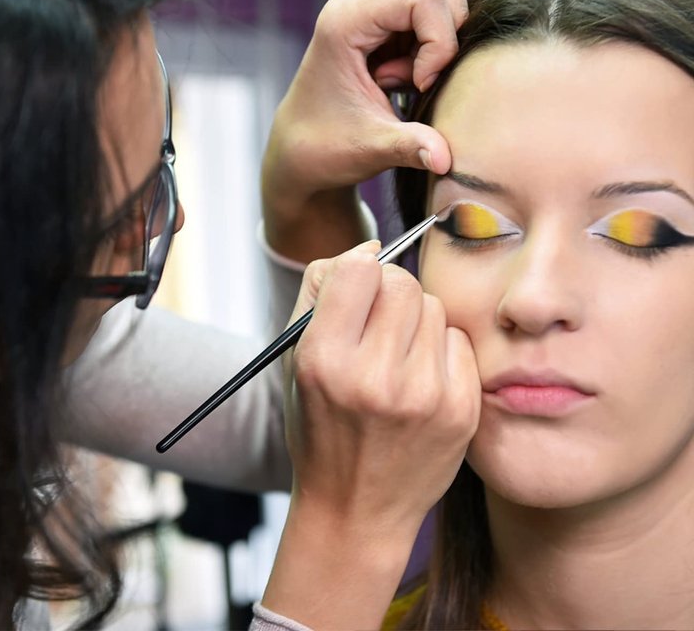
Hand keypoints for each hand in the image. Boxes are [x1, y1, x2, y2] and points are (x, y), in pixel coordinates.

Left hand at [262, 0, 467, 260]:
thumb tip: (446, 160)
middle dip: (447, 24)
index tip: (421, 85)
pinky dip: (433, 34)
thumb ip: (410, 147)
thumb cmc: (327, 147)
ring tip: (412, 73)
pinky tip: (407, 72)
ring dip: (441, 27)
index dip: (439, 40)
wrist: (301, 148)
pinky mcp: (380, 11)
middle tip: (421, 74)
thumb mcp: (370, 149)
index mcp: (345, 20)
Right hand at [262, 243, 480, 628]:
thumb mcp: (295, 359)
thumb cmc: (320, 425)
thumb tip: (369, 248)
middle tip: (376, 321)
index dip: (356, 269)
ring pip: (433, 306)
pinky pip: (458, 340)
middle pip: (402, 282)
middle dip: (388, 291)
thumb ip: (319, 291)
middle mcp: (375, 379)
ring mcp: (425, 397)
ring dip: (414, 319)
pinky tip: (420, 377)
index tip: (356, 286)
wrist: (356, 508)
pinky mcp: (461, 410)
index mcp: (324, 362)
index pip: (358, 270)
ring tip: (395, 356)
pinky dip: (439, 348)